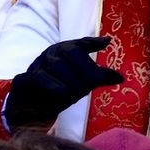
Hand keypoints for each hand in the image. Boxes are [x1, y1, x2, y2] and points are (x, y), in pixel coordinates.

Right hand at [4, 36, 122, 129]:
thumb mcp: (82, 83)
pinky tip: (63, 93)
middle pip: (72, 53)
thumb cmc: (60, 88)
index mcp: (67, 50)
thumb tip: (122, 78)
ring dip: (70, 81)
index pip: (81, 43)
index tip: (107, 42)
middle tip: (89, 87)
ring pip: (58, 65)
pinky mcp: (27, 77)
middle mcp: (53, 52)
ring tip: (76, 94)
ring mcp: (39, 63)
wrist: (31, 106)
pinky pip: (41, 77)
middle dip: (84, 70)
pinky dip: (53, 85)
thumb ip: (99, 78)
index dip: (93, 42)